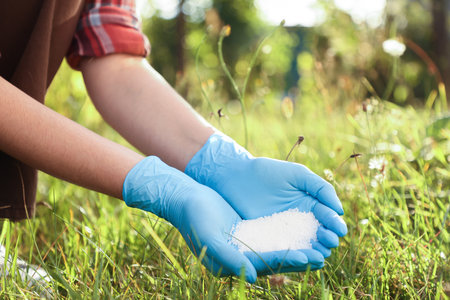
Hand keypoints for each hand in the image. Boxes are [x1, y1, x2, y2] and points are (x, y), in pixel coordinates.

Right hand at [123, 156, 320, 281]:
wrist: (187, 199)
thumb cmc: (195, 218)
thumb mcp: (210, 237)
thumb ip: (229, 258)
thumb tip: (252, 275)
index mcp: (231, 265)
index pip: (264, 265)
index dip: (287, 261)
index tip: (309, 257)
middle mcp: (240, 259)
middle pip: (274, 260)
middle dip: (299, 258)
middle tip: (323, 256)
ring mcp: (245, 245)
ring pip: (276, 248)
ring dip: (297, 248)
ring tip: (320, 247)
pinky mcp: (248, 232)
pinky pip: (271, 235)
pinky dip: (287, 235)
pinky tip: (303, 231)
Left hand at [185, 134, 347, 258]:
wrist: (236, 176)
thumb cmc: (267, 171)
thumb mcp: (297, 174)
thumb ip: (320, 188)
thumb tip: (339, 211)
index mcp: (310, 203)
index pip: (328, 217)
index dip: (335, 224)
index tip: (339, 229)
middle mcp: (300, 220)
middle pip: (320, 234)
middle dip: (328, 239)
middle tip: (329, 240)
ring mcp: (284, 231)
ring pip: (305, 245)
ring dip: (315, 250)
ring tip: (319, 252)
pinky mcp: (268, 239)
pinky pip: (284, 249)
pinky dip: (294, 255)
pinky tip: (301, 257)